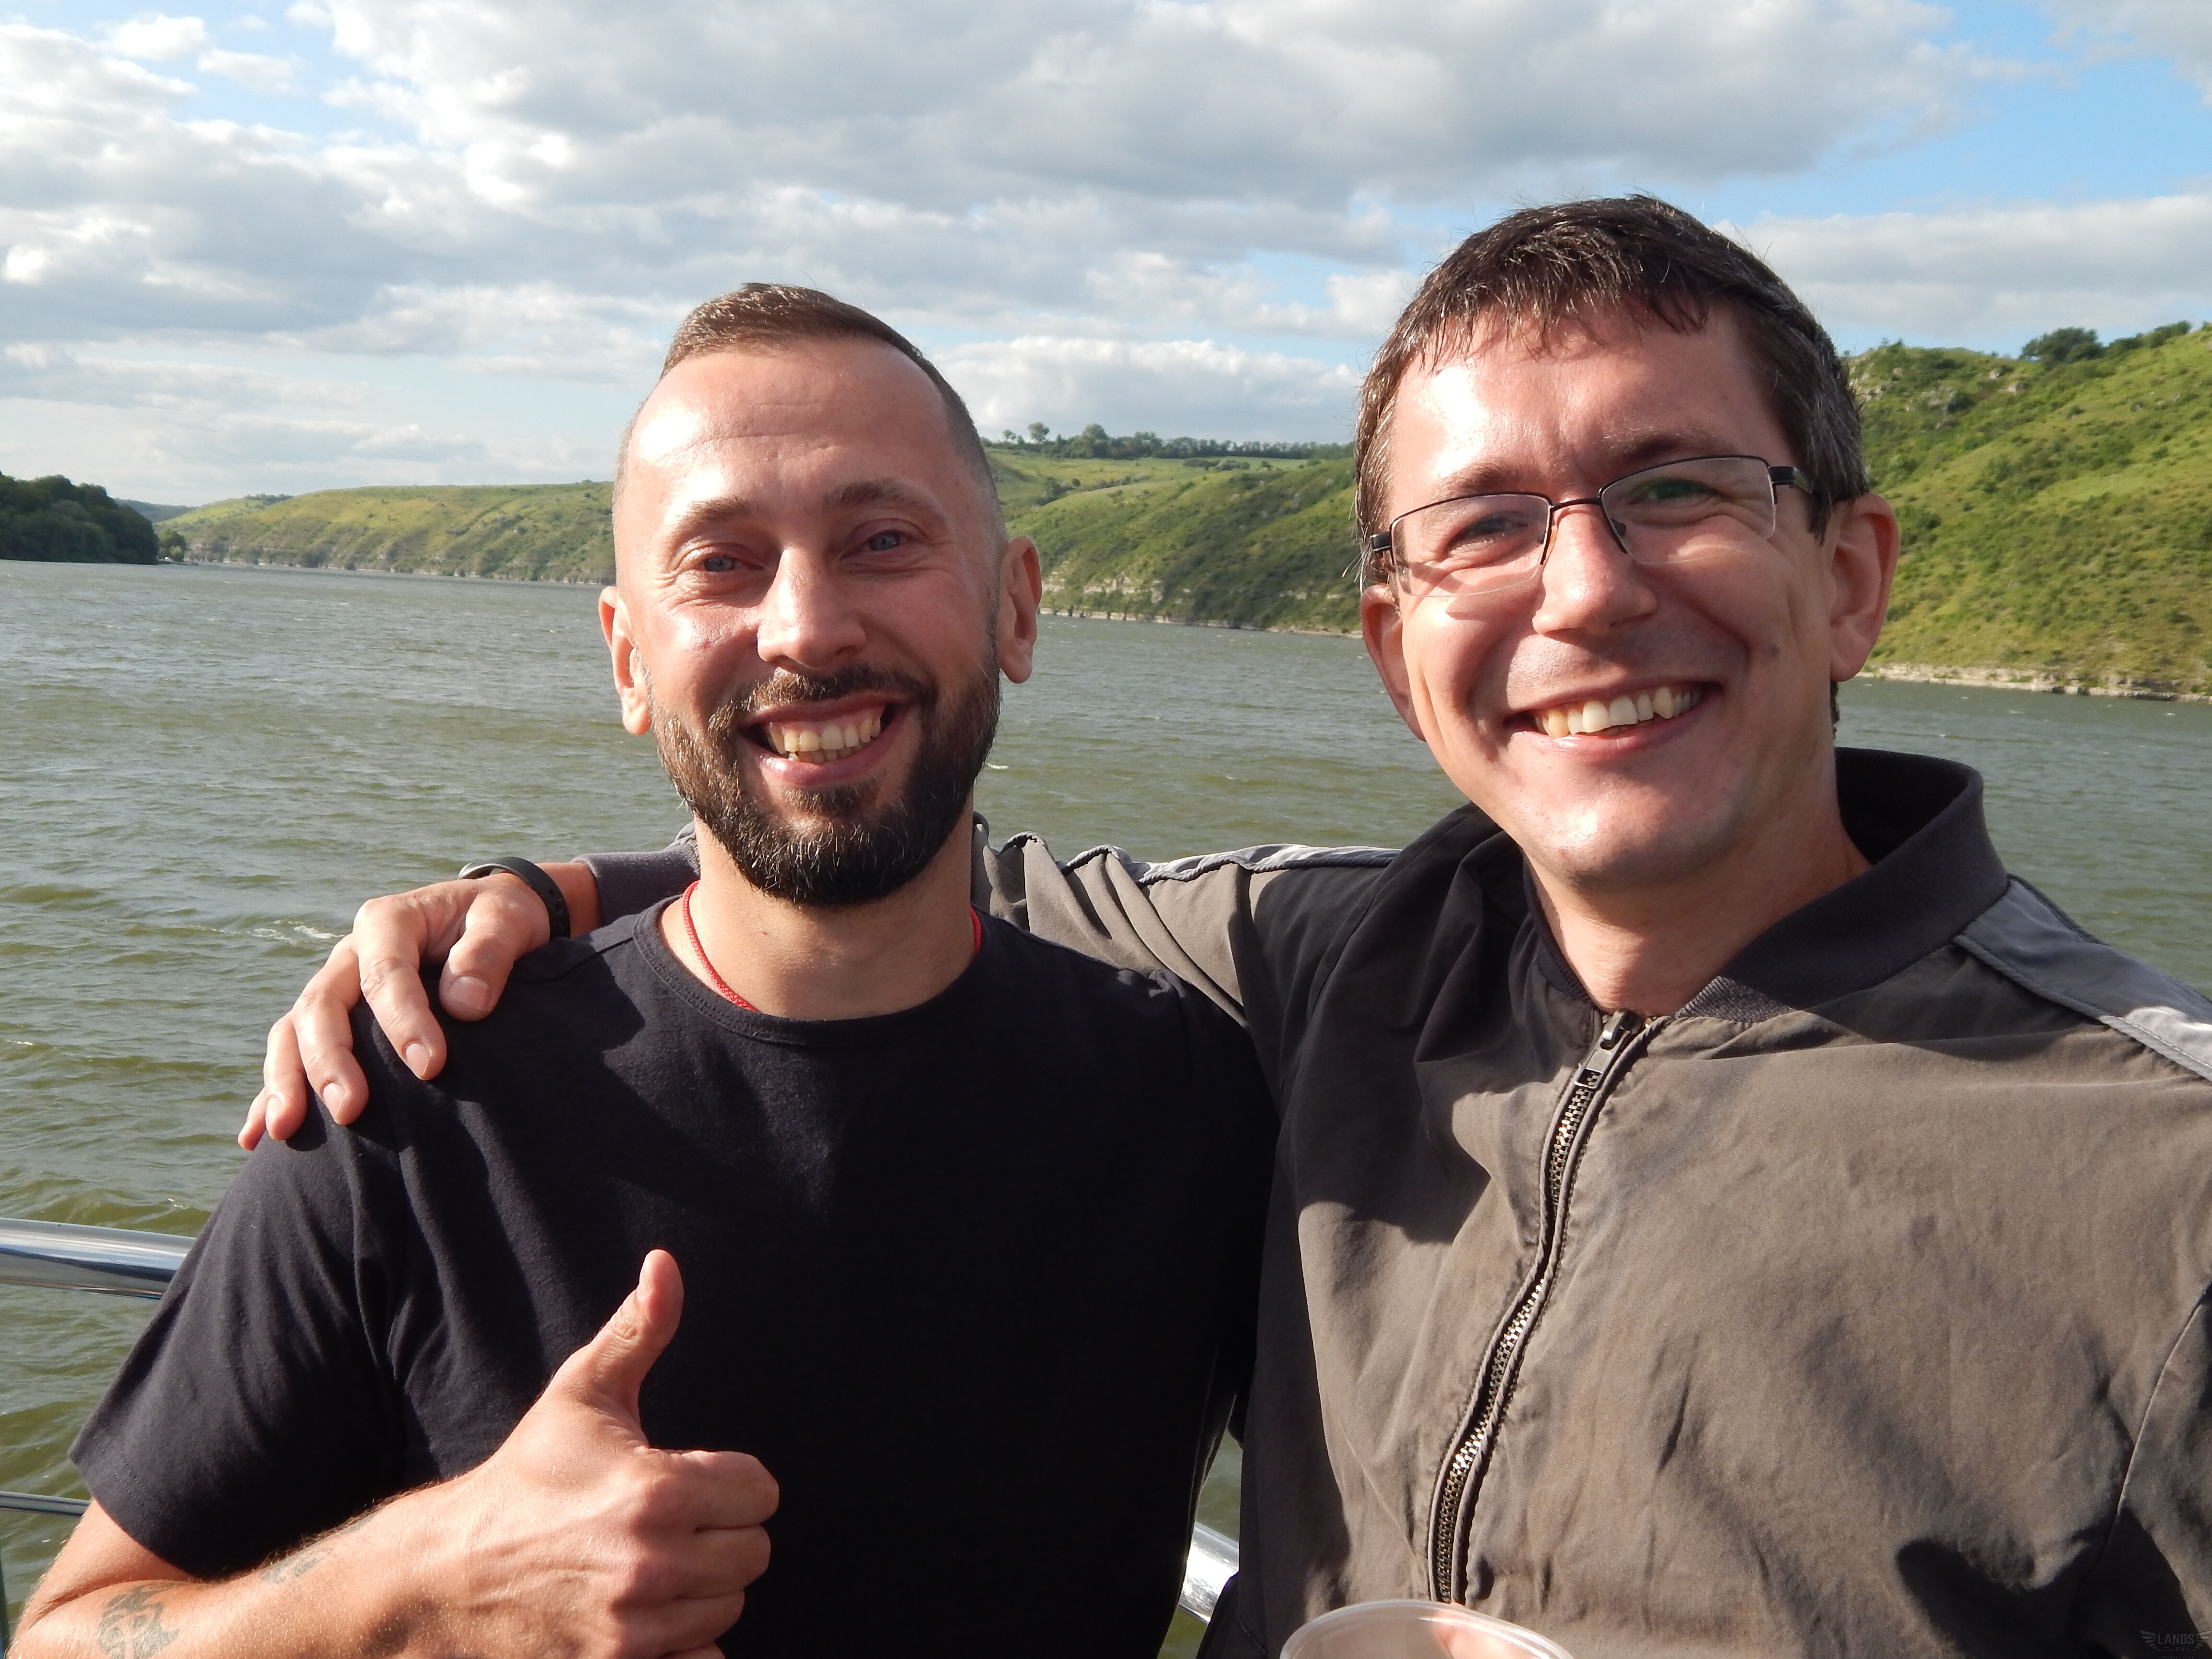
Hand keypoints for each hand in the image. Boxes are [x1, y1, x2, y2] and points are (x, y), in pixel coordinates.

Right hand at [13, 1252, 772, 1658]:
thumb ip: (639, 1329)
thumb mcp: (581, 1393)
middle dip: (723, 1534)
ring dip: (703, 1589)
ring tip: (655, 1563)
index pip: (761, 1491)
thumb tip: (666, 1263)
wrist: (447, 1571)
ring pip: (728, 1608)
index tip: (696, 1478)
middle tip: (674, 1521)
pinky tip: (652, 1614)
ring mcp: (634, 1624)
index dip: (735, 1481)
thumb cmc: (525, 1476)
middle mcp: (653, 1561)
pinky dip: (686, 1645)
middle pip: (753, 1553)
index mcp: (658, 1489)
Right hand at [243, 871, 574, 1147]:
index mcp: (388, 922)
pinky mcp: (335, 1021)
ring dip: (287, 1080)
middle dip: (331, 1060)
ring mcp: (336, 989)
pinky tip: (259, 1137)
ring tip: (287, 1129)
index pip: (384, 972)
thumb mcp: (507, 919)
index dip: (402, 1019)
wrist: (491, 920)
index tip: (430, 1066)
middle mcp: (350, 955)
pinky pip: (292, 1056)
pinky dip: (273, 1093)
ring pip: (294, 1032)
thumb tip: (465, 1003)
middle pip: (322, 1005)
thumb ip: (489, 951)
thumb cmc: (502, 919)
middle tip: (351, 1110)